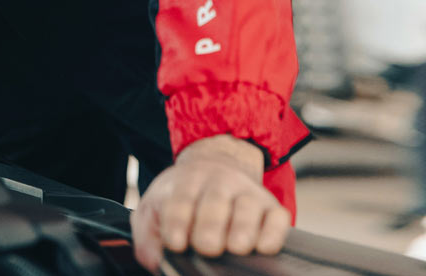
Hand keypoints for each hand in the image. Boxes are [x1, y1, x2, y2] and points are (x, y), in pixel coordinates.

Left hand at [131, 134, 289, 271]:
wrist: (215, 165)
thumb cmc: (180, 198)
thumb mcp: (153, 209)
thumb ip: (148, 235)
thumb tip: (154, 260)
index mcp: (185, 182)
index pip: (179, 201)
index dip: (177, 222)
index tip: (176, 244)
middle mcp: (218, 183)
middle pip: (215, 202)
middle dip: (211, 225)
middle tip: (207, 246)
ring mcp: (247, 193)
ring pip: (248, 207)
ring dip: (243, 228)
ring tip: (236, 248)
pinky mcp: (272, 207)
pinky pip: (278, 217)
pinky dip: (274, 232)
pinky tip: (264, 247)